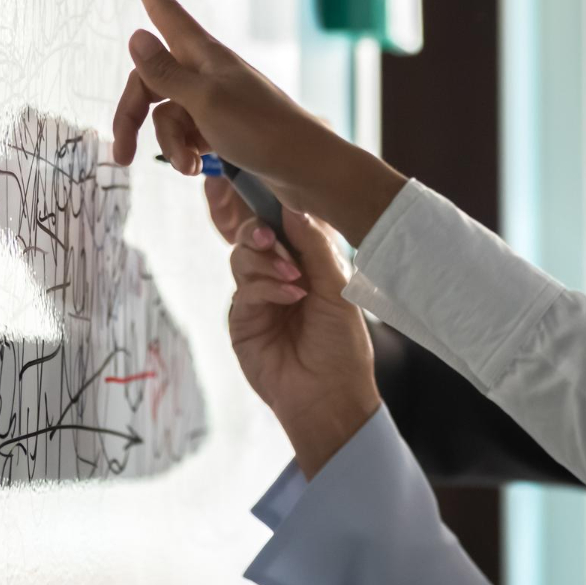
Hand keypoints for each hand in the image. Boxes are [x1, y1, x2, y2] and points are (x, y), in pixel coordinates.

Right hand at [111, 0, 405, 244]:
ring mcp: (214, 101)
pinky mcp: (221, 129)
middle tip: (121, 154)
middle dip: (132, 117)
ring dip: (168, 143)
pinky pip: (185, 135)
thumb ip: (167, 73)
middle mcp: (207, 72)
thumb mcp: (206, 102)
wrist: (308, 171)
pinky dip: (185, 153)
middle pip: (149, 80)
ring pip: (165, 114)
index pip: (164, 9)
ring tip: (187, 166)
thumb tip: (135, 34)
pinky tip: (198, 169)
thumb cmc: (263, 132)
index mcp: (204, 54)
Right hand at [228, 205, 380, 476]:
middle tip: (273, 238)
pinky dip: (266, 286)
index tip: (268, 189)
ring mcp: (258, 296)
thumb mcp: (338, 288)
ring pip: (243, 256)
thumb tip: (293, 208)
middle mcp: (280, 274)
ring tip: (294, 278)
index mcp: (307, 262)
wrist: (329, 394)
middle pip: (254, 234)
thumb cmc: (342, 345)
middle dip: (261, 230)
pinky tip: (290, 296)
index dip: (273, 207)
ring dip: (266, 260)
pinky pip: (244, 288)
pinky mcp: (243, 318)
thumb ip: (315, 246)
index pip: (283, 225)